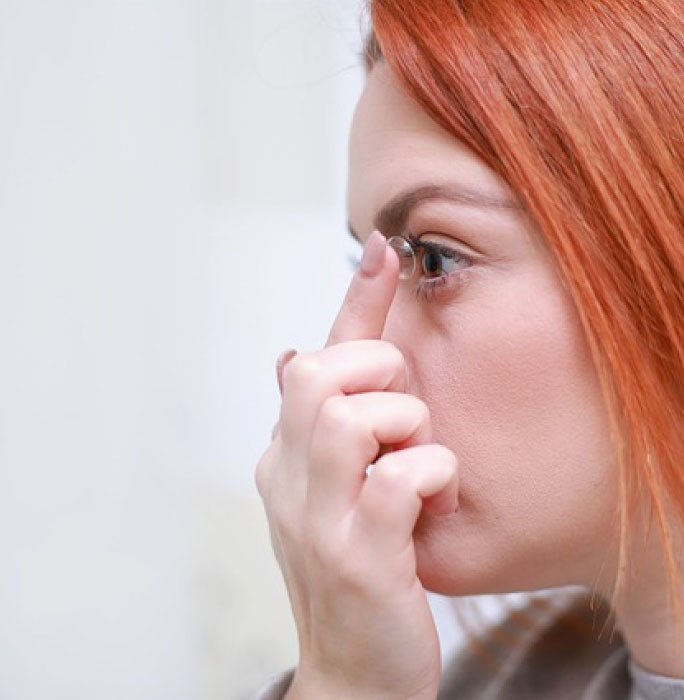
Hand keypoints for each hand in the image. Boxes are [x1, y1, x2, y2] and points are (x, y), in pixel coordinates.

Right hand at [255, 231, 459, 699]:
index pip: (313, 360)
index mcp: (282, 456)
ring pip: (353, 415)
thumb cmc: (357, 566)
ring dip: (406, 428)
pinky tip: (436, 506)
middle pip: (320, 373)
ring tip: (419, 467)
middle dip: (381, 375)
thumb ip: (330, 420)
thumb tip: (297, 349)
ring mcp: (318, 520)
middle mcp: (287, 479)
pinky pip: (402, 479)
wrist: (355, 673)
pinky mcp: (360, 559)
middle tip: (403, 421)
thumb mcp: (337, 486)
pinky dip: (433, 479)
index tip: (385, 247)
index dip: (356, 304)